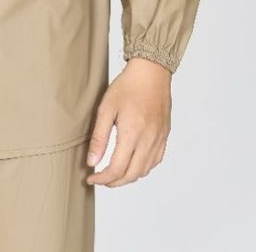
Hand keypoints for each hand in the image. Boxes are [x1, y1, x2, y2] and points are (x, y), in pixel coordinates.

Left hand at [86, 57, 171, 186]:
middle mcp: (148, 141)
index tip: (91, 178)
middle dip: (113, 182)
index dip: (102, 179)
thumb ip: (99, 137)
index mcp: (132, 134)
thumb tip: (92, 162)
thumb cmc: (127, 87)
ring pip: (144, 171)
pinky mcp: (164, 136)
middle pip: (131, 175)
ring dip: (127, 177)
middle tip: (100, 179)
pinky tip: (131, 163)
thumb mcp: (106, 108)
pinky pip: (154, 161)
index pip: (117, 169)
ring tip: (113, 173)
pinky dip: (141, 168)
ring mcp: (158, 140)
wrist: (151, 74)